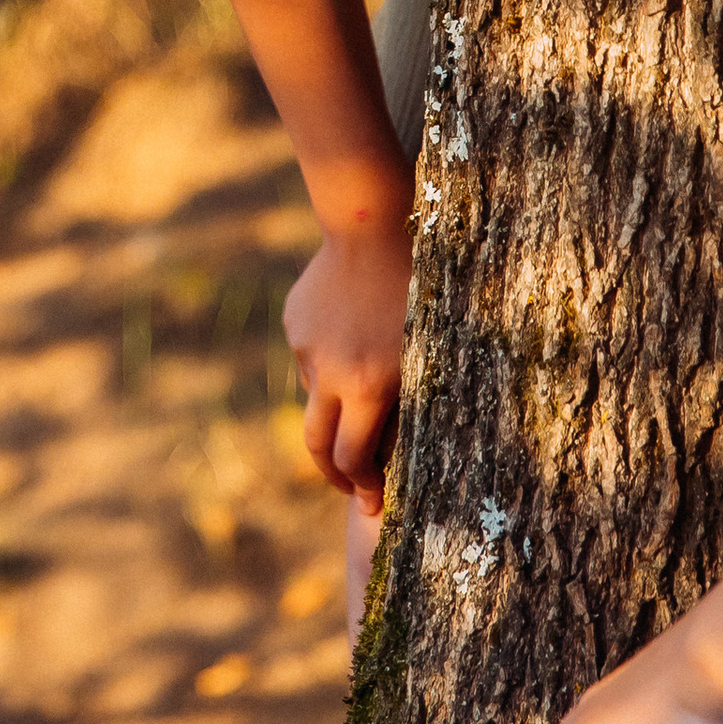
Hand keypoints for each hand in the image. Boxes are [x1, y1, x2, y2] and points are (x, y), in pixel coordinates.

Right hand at [282, 211, 412, 512]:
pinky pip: (312, 356)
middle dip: (333, 472)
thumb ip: (407, 401)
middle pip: (316, 444)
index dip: (362, 486)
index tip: (372, 500)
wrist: (372, 223)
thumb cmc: (420, 286)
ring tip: (373, 370)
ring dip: (339, 403)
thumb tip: (396, 450)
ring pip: (317, 394)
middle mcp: (329, 372)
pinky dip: (331, 359)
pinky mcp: (295, 324)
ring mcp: (306, 347)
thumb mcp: (428, 350)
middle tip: (351, 485)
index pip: (352, 458)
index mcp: (367, 384)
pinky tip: (357, 328)